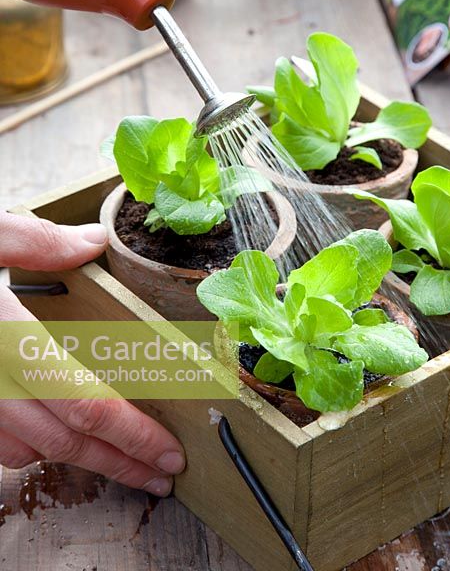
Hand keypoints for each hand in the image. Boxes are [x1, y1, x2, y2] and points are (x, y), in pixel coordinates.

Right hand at [0, 212, 185, 495]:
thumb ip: (33, 240)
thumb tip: (92, 242)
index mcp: (3, 339)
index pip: (82, 403)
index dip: (130, 436)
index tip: (168, 452)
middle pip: (65, 441)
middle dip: (121, 462)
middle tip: (162, 475)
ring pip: (29, 450)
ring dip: (79, 457)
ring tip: (122, 458)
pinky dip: (31, 446)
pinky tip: (53, 436)